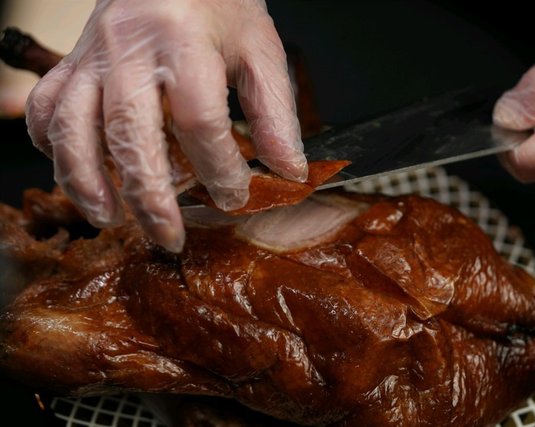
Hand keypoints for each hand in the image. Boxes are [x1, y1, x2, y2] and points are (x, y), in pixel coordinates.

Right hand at [25, 0, 307, 251]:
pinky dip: (51, 146)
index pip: (200, 121)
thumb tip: (289, 172)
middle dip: (149, 197)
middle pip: (130, 134)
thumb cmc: (218, 3)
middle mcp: (129, 50)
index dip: (220, 169)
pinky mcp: (71, 62)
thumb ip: (275, 114)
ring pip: (72, 127)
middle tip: (170, 238)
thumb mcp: (260, 50)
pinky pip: (43, 108)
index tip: (236, 196)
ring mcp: (92, 57)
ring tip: (110, 219)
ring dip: (86, 182)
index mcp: (185, 43)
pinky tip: (75, 171)